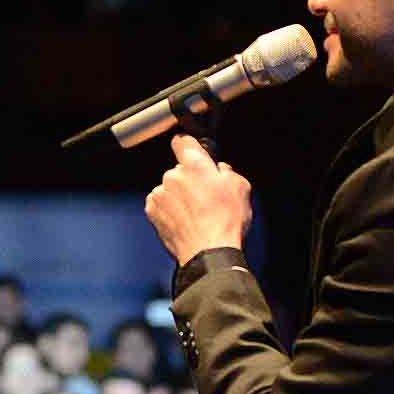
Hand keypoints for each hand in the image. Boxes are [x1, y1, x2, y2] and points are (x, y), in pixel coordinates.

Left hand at [144, 136, 252, 266]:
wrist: (209, 251)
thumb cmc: (225, 221)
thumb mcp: (241, 187)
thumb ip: (226, 171)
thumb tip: (220, 170)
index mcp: (194, 164)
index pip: (183, 141)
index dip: (188, 145)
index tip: (190, 149)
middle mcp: (173, 175)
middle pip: (179, 170)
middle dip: (189, 179)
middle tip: (205, 197)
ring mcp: (160, 194)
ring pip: (169, 188)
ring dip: (179, 196)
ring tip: (197, 214)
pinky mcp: (152, 211)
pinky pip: (160, 204)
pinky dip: (169, 209)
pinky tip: (185, 220)